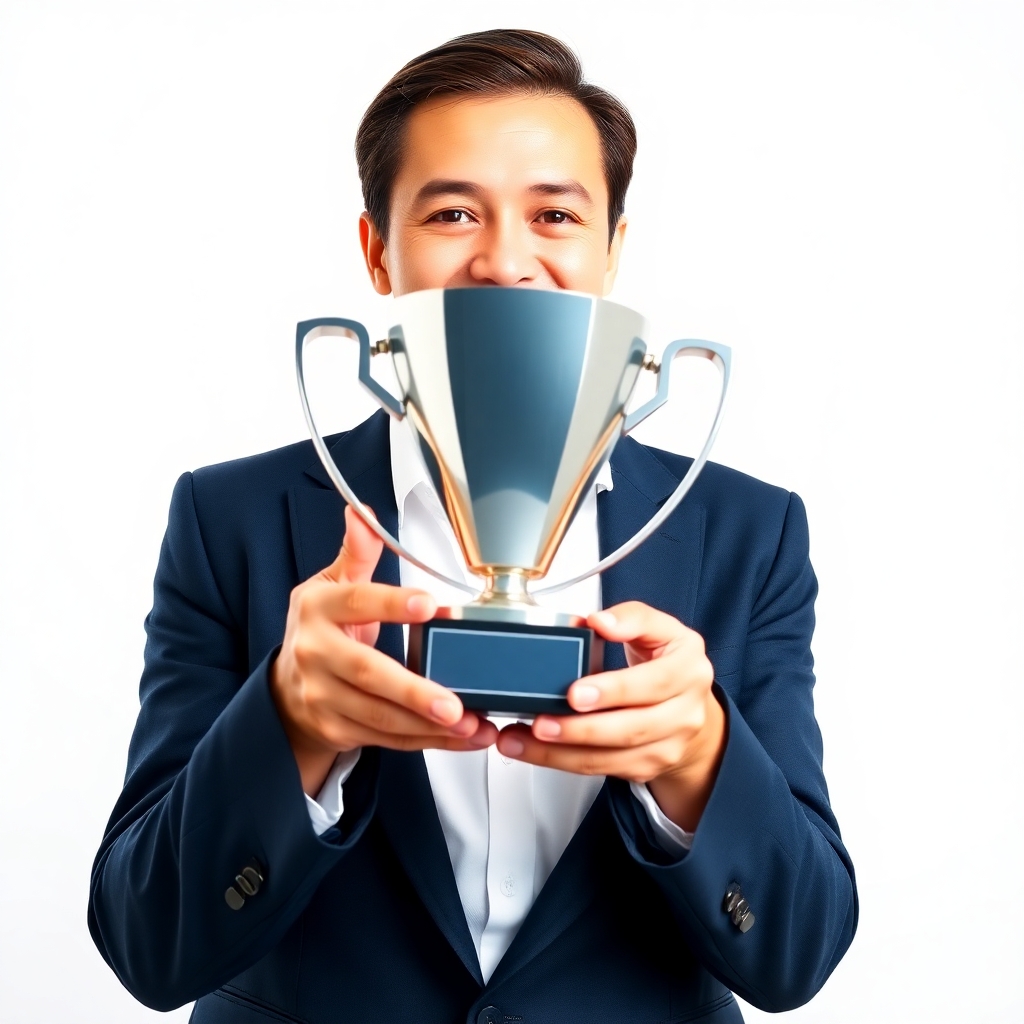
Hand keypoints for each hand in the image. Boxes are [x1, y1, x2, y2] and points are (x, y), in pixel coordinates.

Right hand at [271, 505, 496, 794]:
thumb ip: (357, 552)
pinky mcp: (336, 728)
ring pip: (380, 716)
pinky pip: (387, 738)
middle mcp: (316, 653)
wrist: (286, 687)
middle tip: (454, 702)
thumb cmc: (322, 629)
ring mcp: (322, 696)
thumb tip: (361, 513)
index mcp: (318, 607)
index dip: (392, 604)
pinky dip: (426, 740)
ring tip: (471, 724)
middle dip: (414, 692)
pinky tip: (460, 736)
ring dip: (429, 725)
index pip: (356, 601)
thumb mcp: (334, 584)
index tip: (430, 605)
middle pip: (367, 673)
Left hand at [495, 602, 725, 831]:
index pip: (652, 683)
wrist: (687, 705)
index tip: (574, 692)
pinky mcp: (647, 767)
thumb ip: (630, 617)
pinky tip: (534, 749)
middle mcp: (684, 713)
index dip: (612, 690)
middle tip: (541, 722)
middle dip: (580, 729)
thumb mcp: (658, 628)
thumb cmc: (666, 660)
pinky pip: (601, 769)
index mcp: (688, 670)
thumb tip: (598, 621)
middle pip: (630, 728)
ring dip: (560, 751)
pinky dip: (562, 761)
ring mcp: (668, 746)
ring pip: (610, 757)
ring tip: (523, 738)